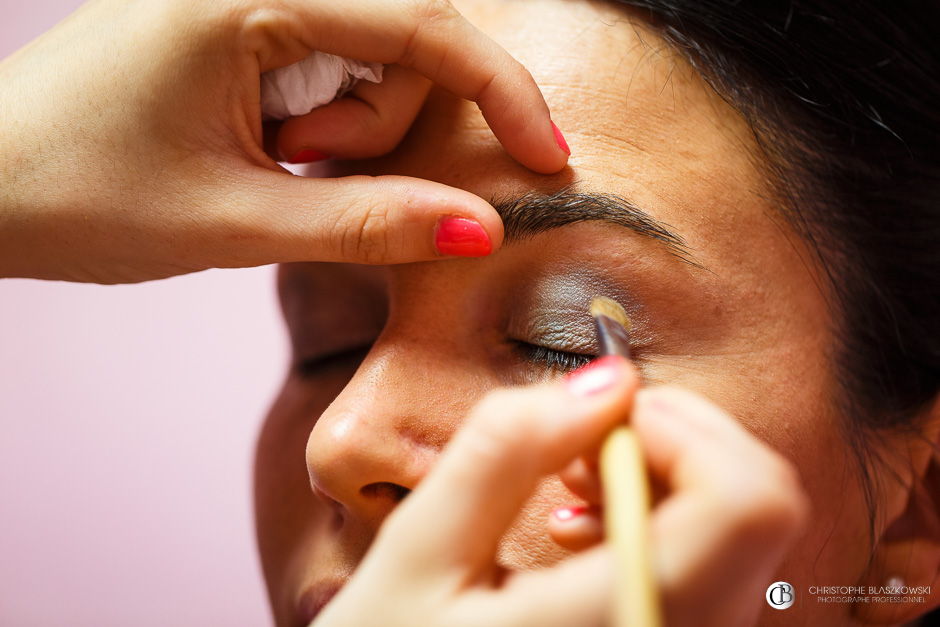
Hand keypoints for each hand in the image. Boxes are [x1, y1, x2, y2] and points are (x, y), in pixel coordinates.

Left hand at [0, 0, 567, 282]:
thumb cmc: (74, 193)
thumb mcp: (233, 222)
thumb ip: (365, 224)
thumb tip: (479, 229)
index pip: (422, 25)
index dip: (500, 90)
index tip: (549, 155)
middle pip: (402, 40)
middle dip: (381, 126)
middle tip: (302, 171)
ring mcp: (246, 0)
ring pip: (370, 58)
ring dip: (349, 130)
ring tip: (273, 166)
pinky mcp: (238, 28)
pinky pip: (330, 66)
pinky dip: (324, 122)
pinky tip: (271, 150)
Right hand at [314, 357, 807, 626]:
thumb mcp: (418, 557)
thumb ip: (505, 453)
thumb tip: (607, 379)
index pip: (745, 503)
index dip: (680, 428)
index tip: (598, 421)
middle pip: (759, 505)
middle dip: (672, 441)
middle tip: (579, 446)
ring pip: (742, 531)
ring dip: (662, 476)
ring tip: (569, 485)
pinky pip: (716, 565)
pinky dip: (657, 518)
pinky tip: (583, 530)